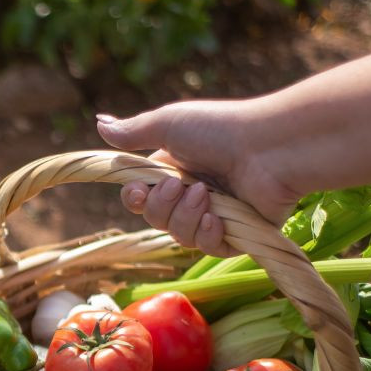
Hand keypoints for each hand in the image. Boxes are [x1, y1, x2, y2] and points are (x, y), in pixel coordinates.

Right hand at [96, 99, 300, 255]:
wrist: (271, 147)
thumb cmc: (221, 129)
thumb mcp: (169, 124)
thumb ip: (132, 132)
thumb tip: (99, 123)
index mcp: (175, 171)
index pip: (140, 198)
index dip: (134, 199)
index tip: (137, 192)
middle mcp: (192, 194)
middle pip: (155, 219)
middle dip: (161, 207)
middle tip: (180, 186)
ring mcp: (215, 215)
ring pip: (179, 236)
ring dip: (186, 217)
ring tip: (206, 195)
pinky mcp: (237, 234)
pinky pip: (208, 248)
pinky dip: (207, 235)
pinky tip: (217, 219)